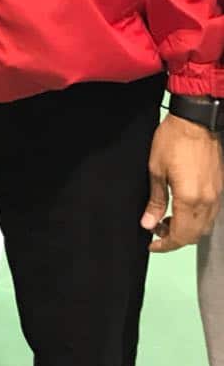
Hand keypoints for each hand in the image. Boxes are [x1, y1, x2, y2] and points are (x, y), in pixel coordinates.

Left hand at [141, 112, 223, 251]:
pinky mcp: (219, 188)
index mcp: (189, 199)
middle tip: (156, 232)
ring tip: (166, 220)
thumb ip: (155, 201)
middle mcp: (207, 202)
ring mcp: (216, 196)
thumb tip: (148, 224)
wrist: (196, 121)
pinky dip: (196, 219)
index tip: (152, 244)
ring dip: (186, 230)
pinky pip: (210, 214)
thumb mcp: (156, 169)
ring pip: (204, 227)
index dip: (165, 244)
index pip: (180, 235)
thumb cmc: (172, 140)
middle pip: (194, 235)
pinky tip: (182, 210)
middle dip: (175, 239)